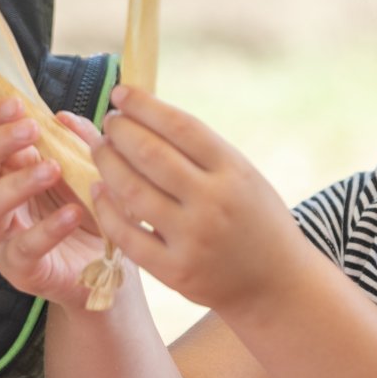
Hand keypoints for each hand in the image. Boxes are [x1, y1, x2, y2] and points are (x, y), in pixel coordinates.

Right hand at [0, 99, 108, 309]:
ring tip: (53, 169)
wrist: (107, 267)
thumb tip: (63, 116)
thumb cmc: (87, 211)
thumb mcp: (86, 169)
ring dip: (18, 182)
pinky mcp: (20, 267)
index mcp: (1, 170)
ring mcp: (1, 235)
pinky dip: (49, 229)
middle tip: (31, 129)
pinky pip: (25, 247)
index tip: (19, 105)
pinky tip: (73, 213)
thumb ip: (78, 141)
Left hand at [89, 86, 311, 314]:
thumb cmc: (255, 220)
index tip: (121, 93)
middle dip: (120, 131)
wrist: (277, 283)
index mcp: (234, 171)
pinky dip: (106, 209)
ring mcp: (193, 238)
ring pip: (132, 191)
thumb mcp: (244, 177)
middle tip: (109, 122)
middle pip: (150, 154)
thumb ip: (202, 153)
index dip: (144, 105)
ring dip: (107, 164)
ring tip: (100, 149)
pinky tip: (99, 190)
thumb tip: (146, 116)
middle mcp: (214, 202)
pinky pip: (126, 235)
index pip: (180, 126)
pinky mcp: (176, 270)